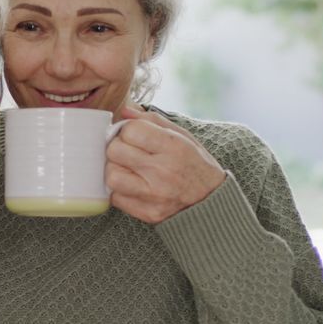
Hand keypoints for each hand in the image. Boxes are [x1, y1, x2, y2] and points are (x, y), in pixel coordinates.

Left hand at [105, 106, 225, 223]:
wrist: (211, 200)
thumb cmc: (194, 163)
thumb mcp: (182, 136)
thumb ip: (152, 120)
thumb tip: (125, 110)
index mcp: (173, 147)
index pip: (130, 130)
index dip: (128, 130)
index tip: (134, 135)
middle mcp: (163, 171)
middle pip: (115, 151)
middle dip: (118, 147)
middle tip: (128, 151)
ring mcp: (154, 195)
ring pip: (111, 176)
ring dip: (115, 170)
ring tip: (127, 169)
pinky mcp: (147, 213)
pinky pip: (116, 198)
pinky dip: (119, 191)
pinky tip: (132, 185)